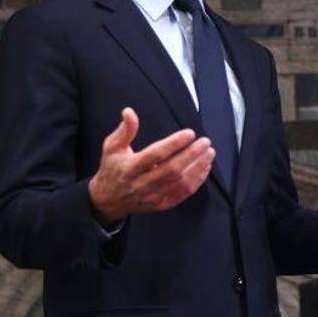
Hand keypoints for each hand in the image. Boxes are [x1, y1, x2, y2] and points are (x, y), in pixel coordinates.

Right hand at [88, 108, 215, 224]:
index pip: (156, 154)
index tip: (189, 133)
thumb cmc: (112, 169)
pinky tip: (204, 167)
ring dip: (198, 167)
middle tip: (205, 142)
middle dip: (192, 154)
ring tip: (209, 153)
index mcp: (130, 168)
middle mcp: (142, 184)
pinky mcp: (162, 204)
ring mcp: (153, 196)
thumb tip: (129, 112)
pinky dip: (197, 180)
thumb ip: (124, 130)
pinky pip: (184, 193)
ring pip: (181, 182)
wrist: (109, 200)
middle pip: (172, 169)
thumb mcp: (112, 148)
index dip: (174, 143)